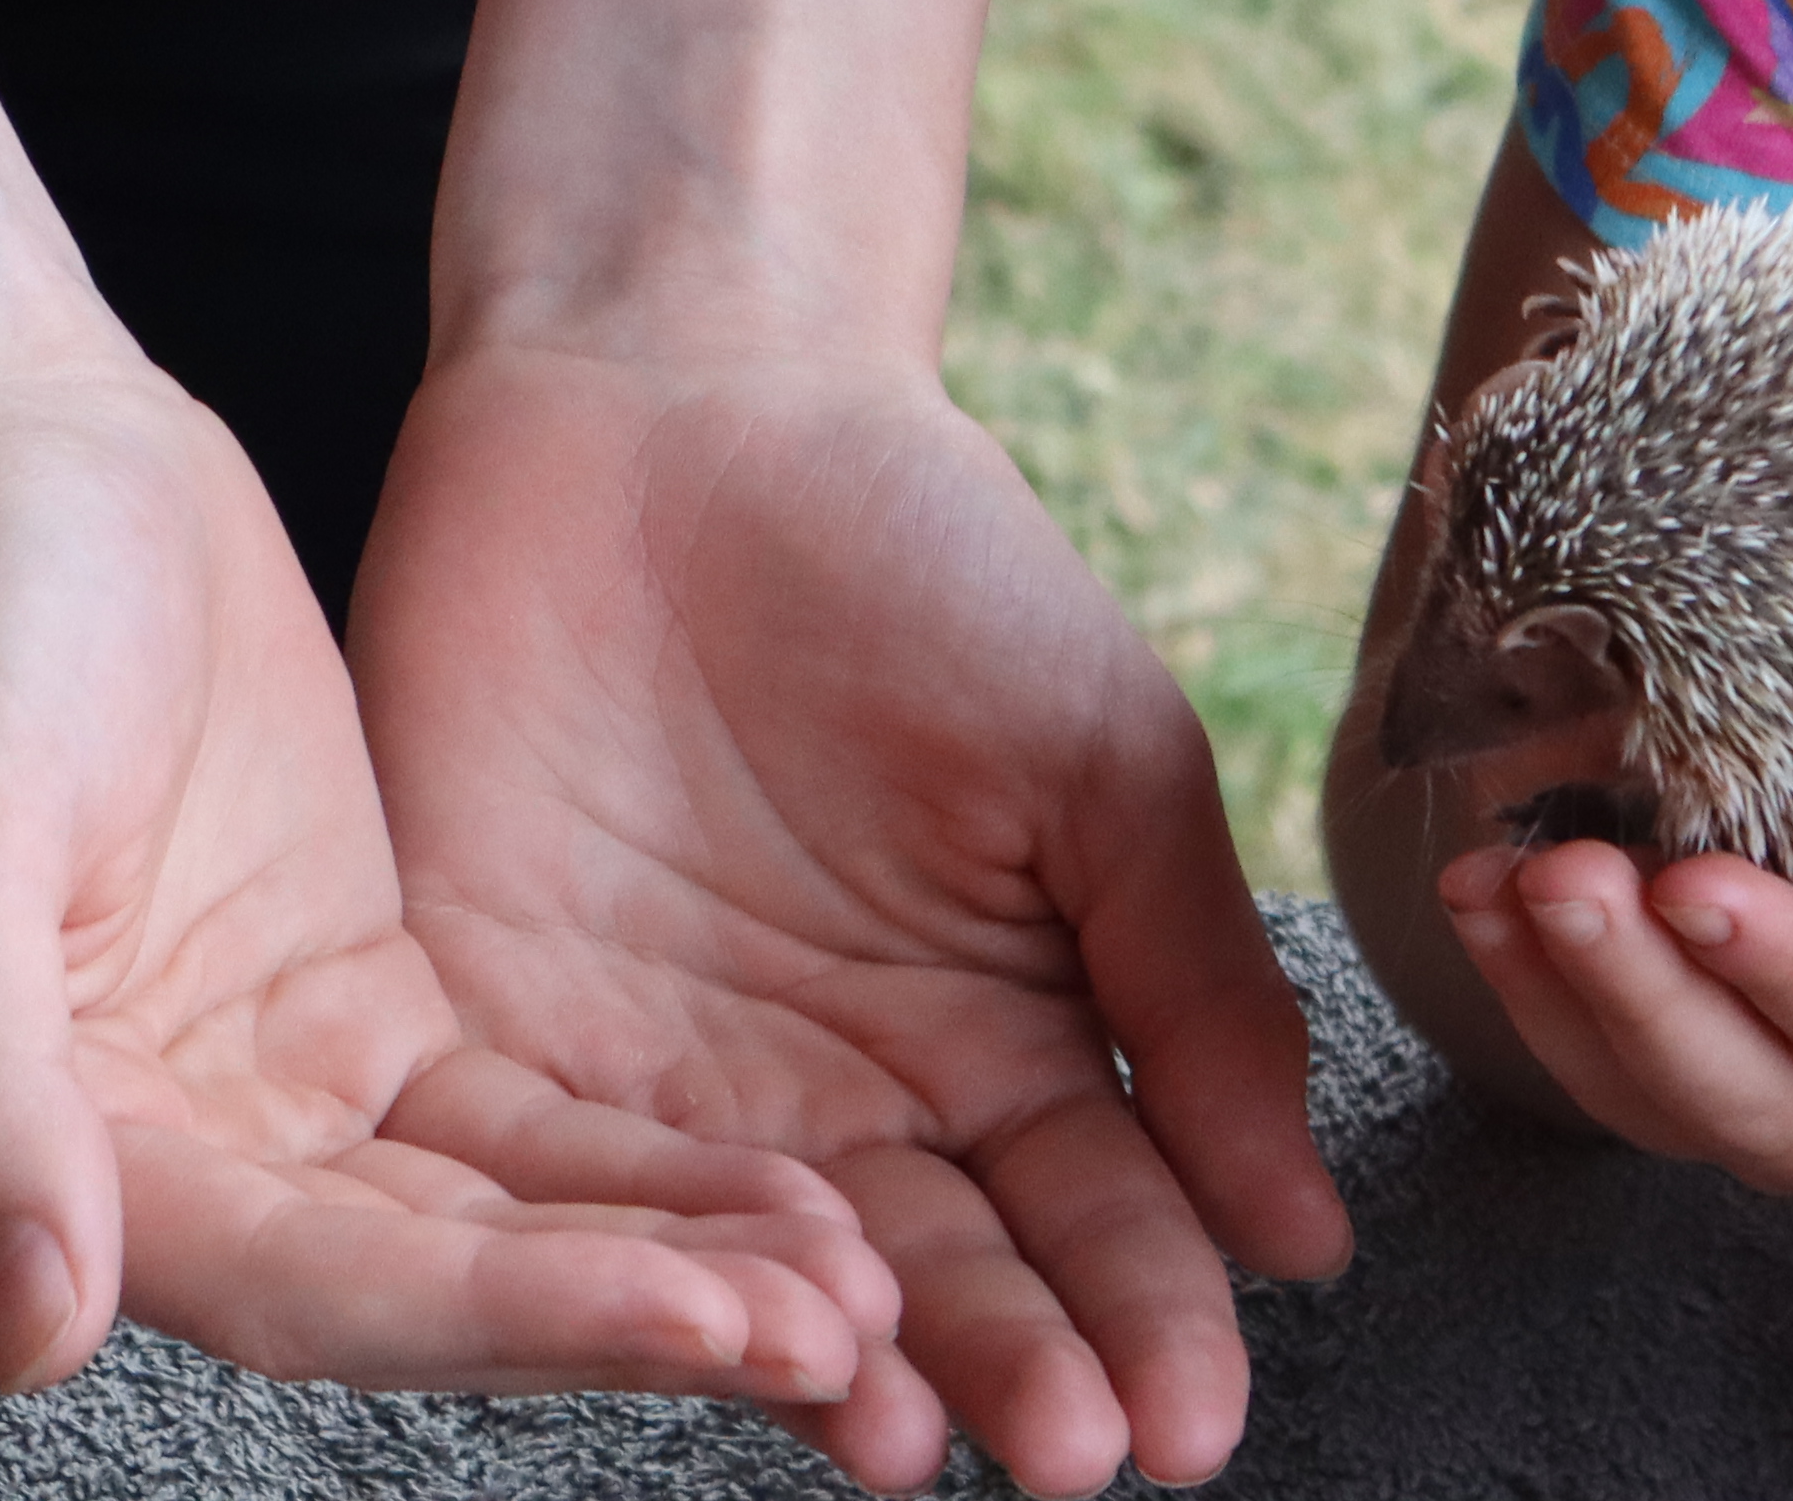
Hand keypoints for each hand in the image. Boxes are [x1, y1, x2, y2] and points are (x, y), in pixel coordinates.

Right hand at [0, 367, 897, 1414]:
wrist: (10, 459)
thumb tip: (43, 1333)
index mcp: (60, 1163)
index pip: (321, 1291)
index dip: (516, 1317)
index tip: (706, 1314)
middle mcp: (177, 1168)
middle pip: (439, 1288)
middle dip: (636, 1318)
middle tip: (847, 1338)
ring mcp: (287, 1090)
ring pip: (506, 1223)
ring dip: (671, 1264)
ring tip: (862, 1294)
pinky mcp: (371, 1005)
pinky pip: (532, 1123)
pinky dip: (653, 1167)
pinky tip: (804, 1191)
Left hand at [353, 341, 1349, 1495]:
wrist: (680, 397)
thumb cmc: (927, 554)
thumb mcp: (1103, 756)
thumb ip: (1194, 988)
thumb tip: (1303, 1234)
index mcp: (1004, 1038)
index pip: (1094, 1222)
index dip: (1148, 1324)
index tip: (1195, 1423)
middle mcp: (840, 1101)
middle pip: (938, 1280)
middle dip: (1011, 1375)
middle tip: (1068, 1460)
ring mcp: (666, 1088)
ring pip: (759, 1269)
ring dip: (837, 1365)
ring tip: (913, 1433)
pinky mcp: (490, 1044)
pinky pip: (562, 1190)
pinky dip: (638, 1262)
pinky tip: (722, 1323)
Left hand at [1426, 697, 1792, 1238]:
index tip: (1694, 880)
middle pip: (1763, 1111)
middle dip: (1642, 1001)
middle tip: (1551, 867)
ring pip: (1673, 1113)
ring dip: (1566, 1002)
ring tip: (1486, 871)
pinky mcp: (1753, 1110)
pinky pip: (1629, 1092)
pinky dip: (1545, 1006)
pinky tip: (1480, 895)